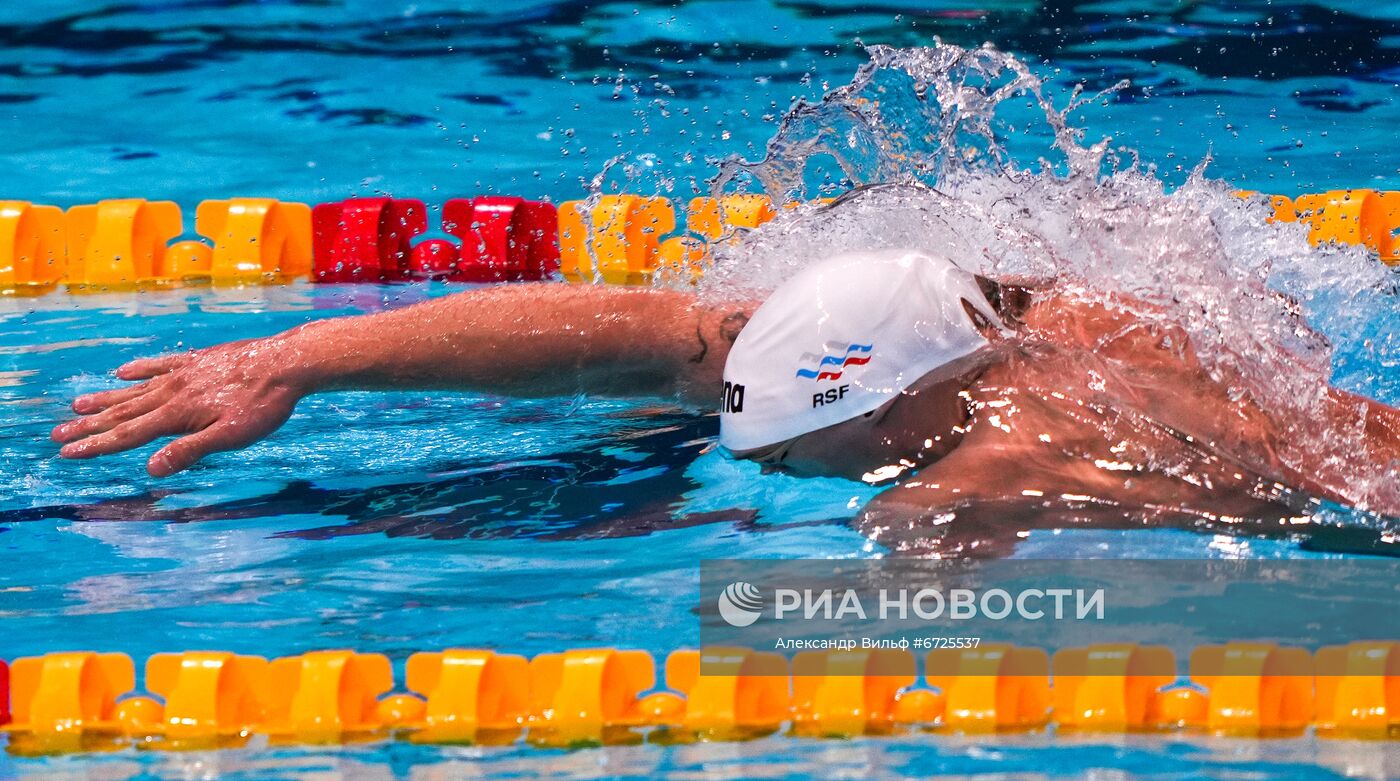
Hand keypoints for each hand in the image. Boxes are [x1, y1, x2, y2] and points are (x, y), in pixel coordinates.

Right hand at [51, 336, 310, 476]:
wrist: (286, 363)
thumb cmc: (264, 406)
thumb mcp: (230, 436)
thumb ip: (190, 451)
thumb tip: (150, 469)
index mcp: (177, 414)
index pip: (128, 434)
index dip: (96, 445)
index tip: (67, 452)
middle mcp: (173, 391)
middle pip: (123, 412)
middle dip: (89, 425)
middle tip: (57, 433)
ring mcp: (183, 373)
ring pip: (135, 389)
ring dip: (105, 399)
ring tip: (77, 404)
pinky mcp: (198, 360)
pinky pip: (159, 364)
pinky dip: (138, 369)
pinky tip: (121, 372)